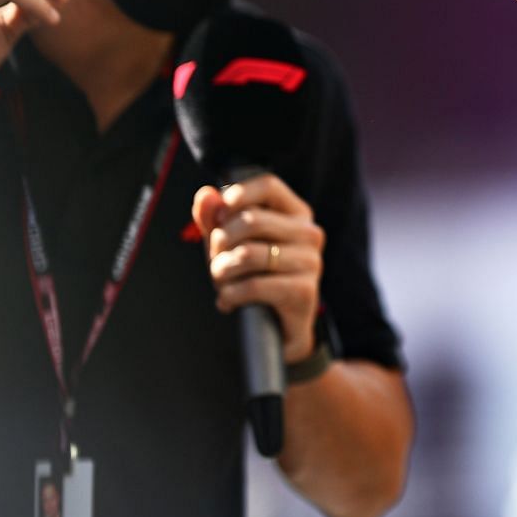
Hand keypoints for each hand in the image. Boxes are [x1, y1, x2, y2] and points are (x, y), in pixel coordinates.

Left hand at [195, 174, 326, 363]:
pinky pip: (253, 285)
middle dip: (221, 242)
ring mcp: (311, 262)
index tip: (219, 215)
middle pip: (252, 219)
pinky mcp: (304, 292)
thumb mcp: (231, 245)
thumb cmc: (255, 278)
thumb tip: (206, 195)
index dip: (238, 195)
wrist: (279, 330)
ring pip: (248, 254)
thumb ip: (216, 218)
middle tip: (215, 261)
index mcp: (296, 214)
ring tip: (221, 282)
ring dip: (222, 271)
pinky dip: (231, 295)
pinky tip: (228, 301)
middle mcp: (310, 234)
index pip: (269, 185)